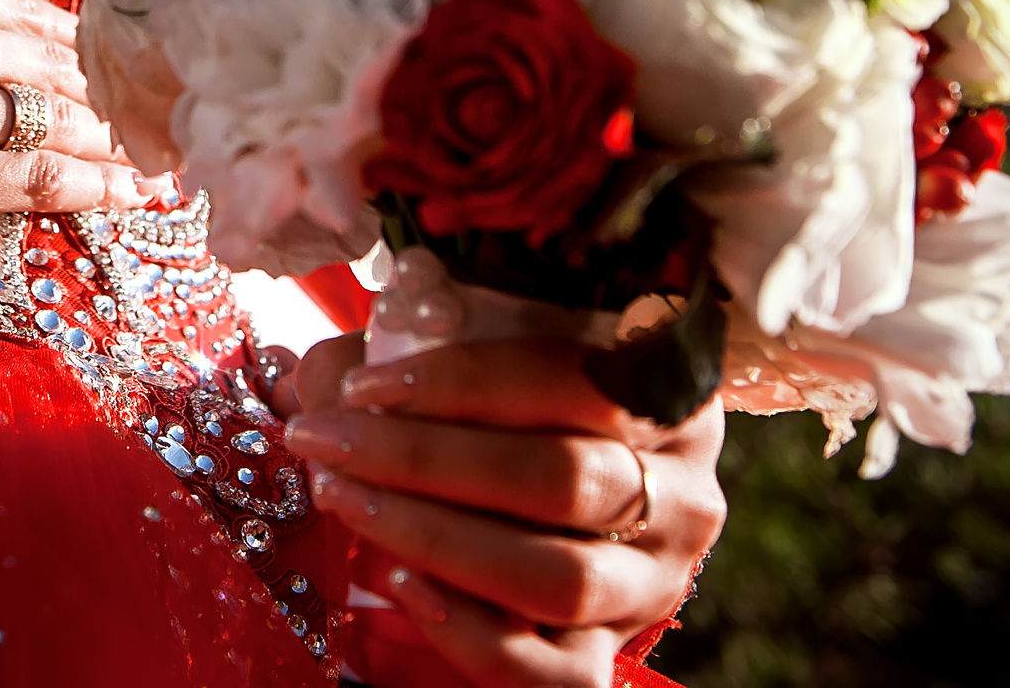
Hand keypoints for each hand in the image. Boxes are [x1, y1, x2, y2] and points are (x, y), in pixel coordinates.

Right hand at [0, 0, 157, 221]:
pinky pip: (36, 178)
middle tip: (165, 110)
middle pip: (53, 65)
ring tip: (162, 154)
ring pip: (58, 120)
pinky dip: (95, 186)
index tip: (124, 59)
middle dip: (115, 93)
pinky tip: (133, 193)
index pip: (27, 12)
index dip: (84, 41)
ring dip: (117, 140)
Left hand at [282, 334, 725, 687]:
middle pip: (562, 478)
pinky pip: (555, 670)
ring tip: (345, 501)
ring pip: (557, 576)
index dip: (460, 381)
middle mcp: (683, 491)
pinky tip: (399, 583)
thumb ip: (407, 354)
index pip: (570, 378)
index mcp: (667, 393)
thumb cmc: (496, 409)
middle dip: (425, 460)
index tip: (361, 385)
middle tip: (327, 443)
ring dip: (433, 539)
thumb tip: (327, 383)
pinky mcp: (614, 651)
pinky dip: (468, 631)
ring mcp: (654, 581)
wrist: (536, 500)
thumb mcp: (470, 361)